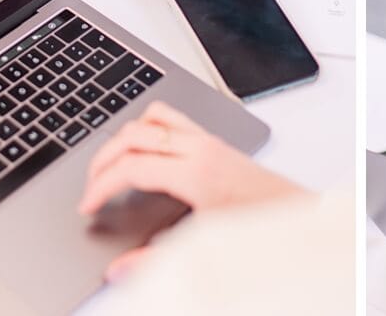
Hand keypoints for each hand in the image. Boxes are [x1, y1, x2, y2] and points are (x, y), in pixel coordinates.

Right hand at [77, 101, 304, 280]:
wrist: (298, 214)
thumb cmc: (260, 226)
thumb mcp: (207, 248)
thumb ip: (158, 260)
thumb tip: (119, 269)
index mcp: (196, 172)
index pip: (131, 167)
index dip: (100, 186)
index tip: (87, 206)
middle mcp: (201, 147)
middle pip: (133, 135)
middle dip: (102, 159)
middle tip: (90, 187)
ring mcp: (208, 139)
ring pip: (151, 117)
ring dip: (123, 137)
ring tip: (109, 167)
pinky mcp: (214, 140)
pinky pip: (171, 118)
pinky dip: (147, 128)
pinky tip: (142, 152)